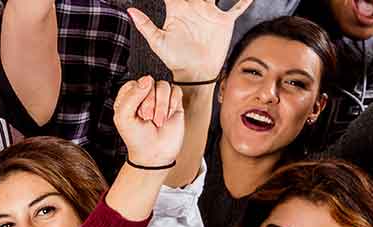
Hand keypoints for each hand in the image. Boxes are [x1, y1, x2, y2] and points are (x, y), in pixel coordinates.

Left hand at [113, 76, 186, 167]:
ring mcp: (160, 99)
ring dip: (161, 105)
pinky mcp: (174, 103)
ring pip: (163, 86)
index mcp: (128, 98)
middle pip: (150, 83)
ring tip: (158, 121)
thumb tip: (147, 79)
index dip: (136, 96)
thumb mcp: (124, 118)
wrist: (154, 154)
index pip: (134, 83)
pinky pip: (176, 91)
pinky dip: (172, 104)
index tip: (135, 112)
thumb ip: (131, 96)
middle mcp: (144, 96)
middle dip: (149, 103)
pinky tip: (168, 117)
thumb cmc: (136, 138)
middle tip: (147, 118)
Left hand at [128, 0, 253, 81]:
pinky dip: (243, 2)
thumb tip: (129, 10)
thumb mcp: (157, 42)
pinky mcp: (224, 21)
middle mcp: (194, 8)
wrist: (195, 73)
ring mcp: (210, 13)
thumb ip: (145, 25)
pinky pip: (236, 8)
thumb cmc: (175, 59)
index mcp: (177, 10)